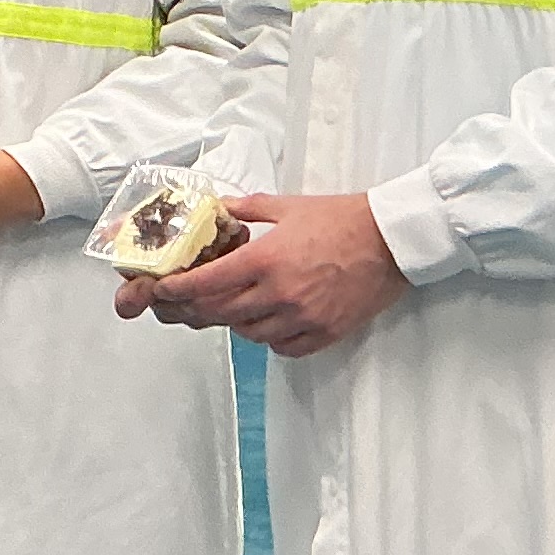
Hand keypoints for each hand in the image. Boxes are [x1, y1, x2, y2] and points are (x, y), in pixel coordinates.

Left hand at [125, 191, 409, 355]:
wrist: (392, 240)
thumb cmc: (343, 219)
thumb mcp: (288, 206)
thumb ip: (248, 208)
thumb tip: (219, 208)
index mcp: (267, 259)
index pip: (208, 282)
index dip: (178, 290)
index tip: (162, 290)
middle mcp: (280, 293)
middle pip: (220, 313)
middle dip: (193, 311)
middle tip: (178, 307)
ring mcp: (303, 317)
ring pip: (248, 334)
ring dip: (233, 322)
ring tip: (230, 307)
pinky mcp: (324, 333)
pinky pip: (282, 348)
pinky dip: (268, 338)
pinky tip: (267, 322)